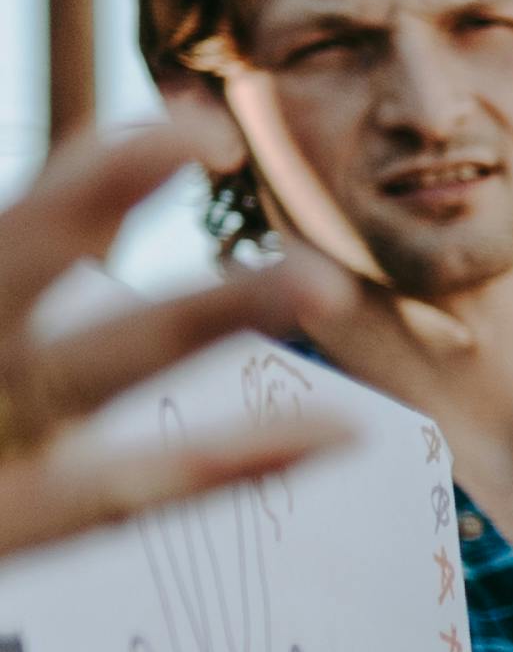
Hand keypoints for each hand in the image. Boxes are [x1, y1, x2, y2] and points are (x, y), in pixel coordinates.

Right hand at [0, 116, 353, 564]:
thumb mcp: (9, 373)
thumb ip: (30, 292)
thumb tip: (96, 227)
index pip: (19, 237)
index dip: (95, 175)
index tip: (187, 121)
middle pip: (16, 268)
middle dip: (96, 192)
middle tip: (202, 133)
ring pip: (92, 368)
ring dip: (207, 314)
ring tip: (324, 280)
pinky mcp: (2, 530)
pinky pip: (125, 497)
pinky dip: (232, 463)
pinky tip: (340, 430)